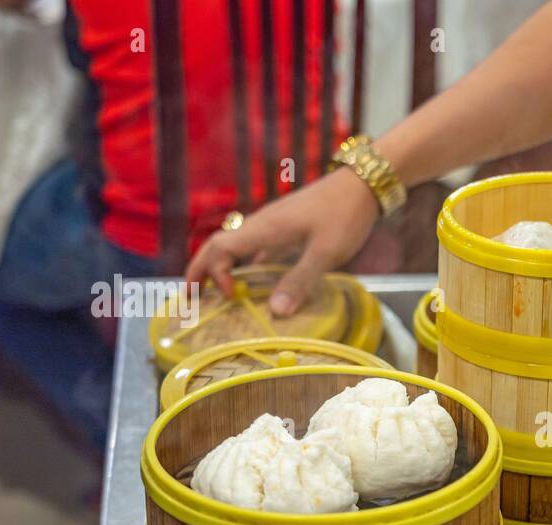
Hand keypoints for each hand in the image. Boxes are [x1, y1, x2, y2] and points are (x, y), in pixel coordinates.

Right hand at [186, 168, 379, 314]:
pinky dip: (246, 264)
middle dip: (200, 270)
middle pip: (219, 245)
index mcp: (265, 228)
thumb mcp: (326, 253)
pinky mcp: (286, 227)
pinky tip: (254, 279)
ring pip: (236, 246)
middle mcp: (262, 224)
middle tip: (188, 297)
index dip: (213, 274)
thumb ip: (300, 281)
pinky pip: (255, 246)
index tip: (231, 297)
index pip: (220, 249)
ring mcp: (273, 224)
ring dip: (221, 267)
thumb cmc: (345, 215)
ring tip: (215, 292)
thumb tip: (275, 313)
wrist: (363, 185)